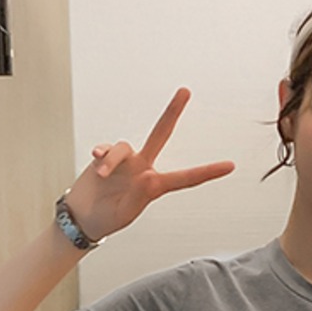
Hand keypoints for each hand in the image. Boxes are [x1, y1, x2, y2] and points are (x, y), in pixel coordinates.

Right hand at [63, 88, 234, 241]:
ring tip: (101, 176)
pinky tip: (96, 161)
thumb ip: (138, 196)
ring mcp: (126, 161)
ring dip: (112, 161)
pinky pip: (107, 148)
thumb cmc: (106, 219)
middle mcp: (143, 168)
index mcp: (154, 186)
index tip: (230, 166)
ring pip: (123, 148)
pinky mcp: (106, 156)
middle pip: (161, 134)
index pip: (185, 178)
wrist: (82, 217)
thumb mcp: (125, 213)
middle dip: (172, 112)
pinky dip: (102, 155)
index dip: (207, 172)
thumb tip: (147, 177)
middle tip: (185, 91)